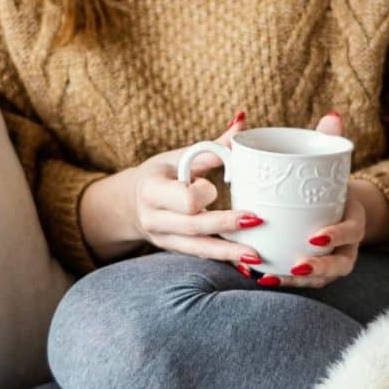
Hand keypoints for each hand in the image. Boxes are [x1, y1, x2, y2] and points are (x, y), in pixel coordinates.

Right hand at [80, 111, 265, 265]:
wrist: (131, 204)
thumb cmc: (160, 175)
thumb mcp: (178, 157)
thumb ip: (212, 147)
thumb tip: (243, 121)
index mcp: (152, 190)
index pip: (182, 197)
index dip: (203, 193)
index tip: (215, 186)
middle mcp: (154, 218)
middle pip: (193, 226)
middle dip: (226, 224)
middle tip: (257, 220)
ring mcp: (163, 239)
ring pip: (198, 249)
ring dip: (229, 253)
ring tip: (257, 257)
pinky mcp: (175, 251)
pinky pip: (201, 257)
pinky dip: (224, 261)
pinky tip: (247, 266)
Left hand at [252, 112, 388, 288]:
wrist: (333, 204)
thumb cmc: (327, 182)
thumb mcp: (331, 161)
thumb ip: (330, 141)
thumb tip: (332, 115)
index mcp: (354, 219)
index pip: (352, 231)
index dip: (337, 236)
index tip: (315, 237)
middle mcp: (347, 246)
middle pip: (341, 264)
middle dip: (320, 269)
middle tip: (297, 265)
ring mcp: (332, 262)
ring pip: (321, 280)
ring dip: (297, 282)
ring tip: (272, 277)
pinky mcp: (314, 271)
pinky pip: (302, 283)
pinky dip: (283, 282)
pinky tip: (262, 279)